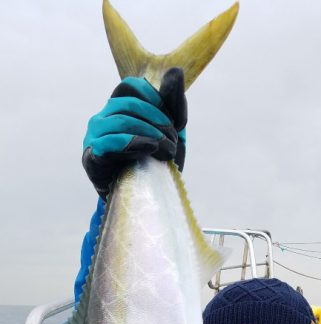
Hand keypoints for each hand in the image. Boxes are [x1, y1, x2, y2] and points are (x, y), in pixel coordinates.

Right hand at [82, 68, 186, 197]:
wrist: (146, 202)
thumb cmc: (157, 166)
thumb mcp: (172, 133)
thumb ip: (174, 104)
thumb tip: (175, 71)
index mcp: (117, 109)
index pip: (130, 87)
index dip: (155, 99)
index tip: (173, 121)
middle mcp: (102, 119)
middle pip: (128, 104)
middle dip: (157, 121)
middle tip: (174, 142)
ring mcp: (93, 138)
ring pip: (120, 121)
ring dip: (150, 134)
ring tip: (167, 151)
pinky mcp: (91, 159)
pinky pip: (108, 143)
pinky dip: (132, 143)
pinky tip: (149, 149)